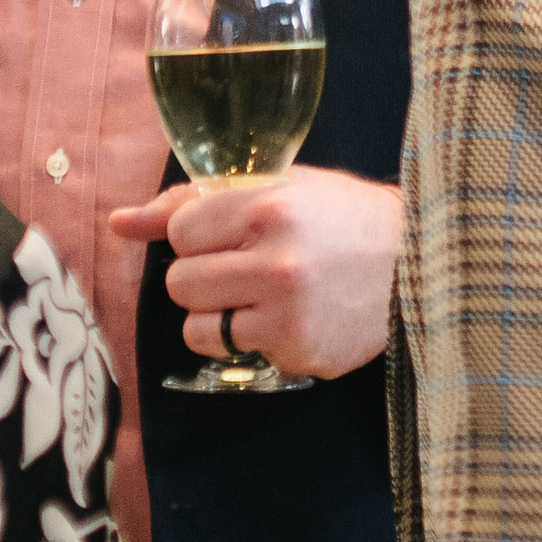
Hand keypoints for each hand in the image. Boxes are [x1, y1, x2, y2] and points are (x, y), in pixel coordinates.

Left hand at [107, 165, 401, 383]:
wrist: (422, 264)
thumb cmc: (341, 218)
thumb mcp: (276, 187)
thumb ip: (191, 202)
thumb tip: (118, 221)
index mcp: (267, 208)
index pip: (179, 232)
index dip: (200, 236)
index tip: (231, 235)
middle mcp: (275, 262)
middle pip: (179, 284)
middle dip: (203, 277)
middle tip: (245, 267)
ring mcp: (288, 314)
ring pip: (195, 328)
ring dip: (217, 315)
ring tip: (260, 297)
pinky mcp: (299, 354)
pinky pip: (236, 353)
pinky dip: (253, 340)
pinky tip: (292, 317)